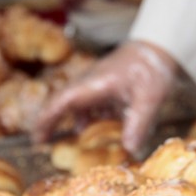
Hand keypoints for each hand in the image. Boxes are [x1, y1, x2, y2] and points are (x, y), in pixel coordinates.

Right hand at [33, 40, 179, 156]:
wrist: (159, 46)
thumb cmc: (152, 68)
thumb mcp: (149, 98)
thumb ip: (139, 124)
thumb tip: (128, 150)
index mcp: (96, 83)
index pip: (64, 100)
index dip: (48, 118)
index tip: (37, 136)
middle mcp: (91, 83)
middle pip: (64, 102)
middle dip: (51, 122)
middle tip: (41, 142)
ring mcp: (97, 84)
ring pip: (77, 104)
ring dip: (71, 122)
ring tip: (66, 144)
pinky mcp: (106, 87)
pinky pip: (91, 105)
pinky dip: (89, 120)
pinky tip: (96, 132)